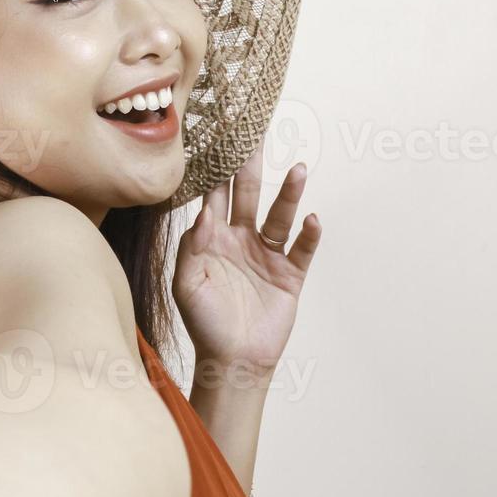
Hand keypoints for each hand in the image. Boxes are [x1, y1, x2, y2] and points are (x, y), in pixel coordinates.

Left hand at [172, 138, 320, 372]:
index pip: (215, 197)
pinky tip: (310, 217)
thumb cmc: (204, 323)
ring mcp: (268, 256)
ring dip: (289, 193)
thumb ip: (192, 248)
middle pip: (249, 196)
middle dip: (252, 167)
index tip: (218, 141)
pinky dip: (308, 234)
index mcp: (213, 239)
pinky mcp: (290, 275)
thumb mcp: (186, 285)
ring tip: (298, 168)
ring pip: (280, 217)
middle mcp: (242, 240)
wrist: (232, 361)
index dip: (216, 171)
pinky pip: (302, 249)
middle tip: (256, 135)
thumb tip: (202, 213)